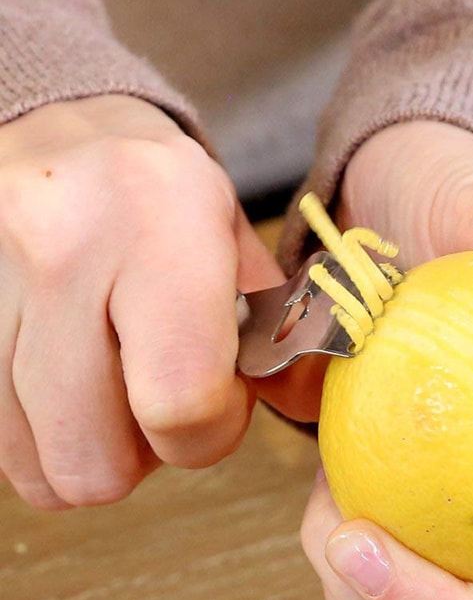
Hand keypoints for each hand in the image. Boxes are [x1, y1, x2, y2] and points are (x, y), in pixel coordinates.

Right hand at [0, 95, 282, 508]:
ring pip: (39, 467)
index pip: (179, 400)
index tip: (220, 405)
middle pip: (96, 462)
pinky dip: (45, 436)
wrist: (56, 132)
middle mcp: (61, 249)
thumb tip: (304, 402)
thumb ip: (279, 332)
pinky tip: (72, 381)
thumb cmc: (163, 196)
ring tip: (115, 383)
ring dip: (93, 448)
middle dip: (148, 453)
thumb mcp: (239, 240)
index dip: (210, 433)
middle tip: (164, 398)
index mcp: (161, 220)